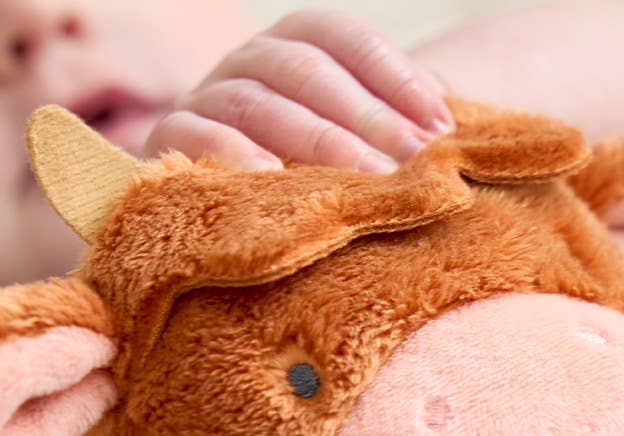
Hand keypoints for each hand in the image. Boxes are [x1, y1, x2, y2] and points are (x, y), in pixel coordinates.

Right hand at [145, 10, 452, 171]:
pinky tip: (272, 180)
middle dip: (364, 117)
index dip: (392, 74)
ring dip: (315, 140)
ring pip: (257, 102)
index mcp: (292, 48)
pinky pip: (194, 136)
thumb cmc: (310, 179)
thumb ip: (390, 135)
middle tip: (411, 163)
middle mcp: (247, 63)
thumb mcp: (352, 148)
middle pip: (305, 70)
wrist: (227, 211)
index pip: (341, 37)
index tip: (439, 125)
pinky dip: (231, 153)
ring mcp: (206, 97)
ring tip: (363, 180)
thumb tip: (454, 142)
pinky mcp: (169, 141)